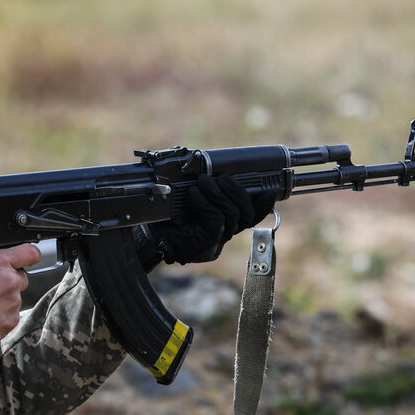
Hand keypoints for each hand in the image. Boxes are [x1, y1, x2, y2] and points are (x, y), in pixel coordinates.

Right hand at [0, 244, 40, 348]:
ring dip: (4, 299)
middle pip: (21, 276)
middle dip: (9, 281)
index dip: (28, 256)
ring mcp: (14, 300)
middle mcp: (10, 279)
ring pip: (15, 297)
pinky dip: (2, 315)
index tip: (25, 258)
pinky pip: (12, 313)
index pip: (30, 252)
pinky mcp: (13, 319)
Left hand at [135, 175, 275, 266]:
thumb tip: (214, 172)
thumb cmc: (161, 216)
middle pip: (247, 215)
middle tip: (220, 178)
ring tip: (202, 183)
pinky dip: (206, 203)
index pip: (251, 217)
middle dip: (237, 191)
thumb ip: (204, 188)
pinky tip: (194, 195)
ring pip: (233, 215)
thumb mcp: (185, 197)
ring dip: (218, 193)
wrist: (143, 235)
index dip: (263, 205)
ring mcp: (214, 242)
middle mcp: (222, 235)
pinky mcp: (205, 243)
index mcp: (221, 225)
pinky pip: (216, 219)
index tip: (270, 191)